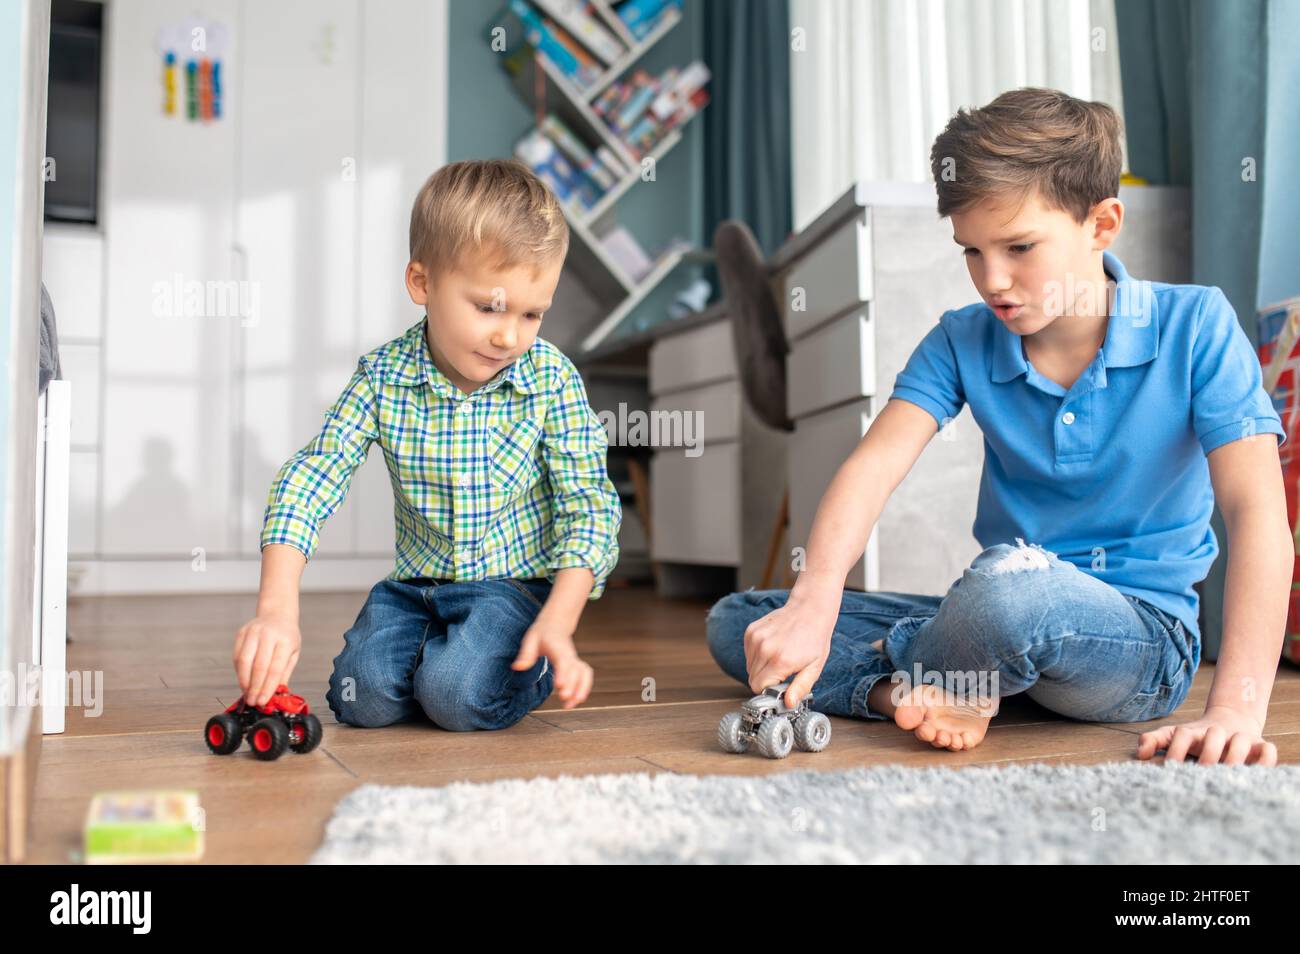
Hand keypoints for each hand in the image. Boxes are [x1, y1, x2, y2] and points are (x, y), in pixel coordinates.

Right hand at [233, 612, 301, 706]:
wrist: (277, 614)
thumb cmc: (287, 637)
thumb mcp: (293, 653)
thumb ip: (284, 673)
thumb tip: (275, 695)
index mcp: (285, 640)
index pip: (275, 668)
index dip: (267, 687)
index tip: (263, 701)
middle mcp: (268, 635)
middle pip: (258, 666)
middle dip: (255, 687)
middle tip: (253, 702)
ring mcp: (253, 632)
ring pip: (244, 661)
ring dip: (244, 681)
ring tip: (247, 693)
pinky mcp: (241, 633)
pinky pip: (237, 655)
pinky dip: (239, 671)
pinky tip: (243, 681)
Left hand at [513, 617, 591, 708]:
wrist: (555, 624)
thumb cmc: (541, 633)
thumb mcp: (530, 639)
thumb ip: (526, 654)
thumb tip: (517, 668)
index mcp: (557, 647)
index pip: (563, 661)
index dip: (563, 673)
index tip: (559, 686)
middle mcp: (569, 654)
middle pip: (575, 670)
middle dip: (572, 686)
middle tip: (563, 700)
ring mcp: (575, 659)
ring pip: (584, 674)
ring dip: (580, 690)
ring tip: (569, 706)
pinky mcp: (577, 665)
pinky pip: (586, 676)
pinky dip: (584, 688)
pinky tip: (575, 701)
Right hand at [743, 592, 838, 707]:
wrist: (809, 609)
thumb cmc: (815, 638)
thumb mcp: (814, 667)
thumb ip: (800, 687)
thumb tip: (788, 703)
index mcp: (780, 661)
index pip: (758, 688)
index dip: (769, 690)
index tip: (780, 685)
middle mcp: (764, 649)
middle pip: (752, 679)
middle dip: (765, 680)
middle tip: (781, 672)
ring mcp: (756, 638)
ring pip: (749, 666)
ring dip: (761, 668)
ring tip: (778, 657)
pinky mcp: (751, 631)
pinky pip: (748, 653)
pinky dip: (757, 655)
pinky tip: (772, 648)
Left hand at [1136, 705, 1276, 764]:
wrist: (1229, 722)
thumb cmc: (1196, 737)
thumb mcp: (1172, 736)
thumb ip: (1154, 741)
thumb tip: (1140, 754)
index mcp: (1194, 731)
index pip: (1183, 734)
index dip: (1175, 749)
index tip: (1170, 767)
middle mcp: (1217, 732)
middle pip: (1214, 735)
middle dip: (1208, 753)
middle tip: (1203, 772)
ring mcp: (1240, 737)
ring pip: (1241, 741)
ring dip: (1235, 757)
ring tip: (1228, 775)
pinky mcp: (1260, 745)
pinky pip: (1268, 750)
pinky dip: (1266, 759)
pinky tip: (1257, 772)